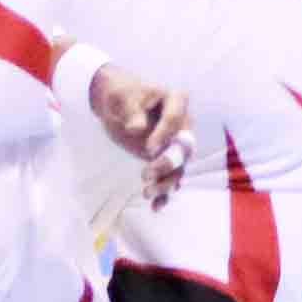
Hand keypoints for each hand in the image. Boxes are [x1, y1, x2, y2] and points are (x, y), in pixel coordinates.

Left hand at [87, 68, 191, 205]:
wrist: (117, 104)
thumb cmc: (121, 95)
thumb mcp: (121, 98)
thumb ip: (131, 111)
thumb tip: (137, 128)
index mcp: (176, 100)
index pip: (175, 120)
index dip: (164, 135)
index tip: (148, 149)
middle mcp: (183, 123)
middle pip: (183, 147)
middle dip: (168, 163)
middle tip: (145, 175)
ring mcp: (177, 142)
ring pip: (180, 166)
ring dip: (166, 182)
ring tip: (146, 193)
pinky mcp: (167, 158)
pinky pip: (171, 177)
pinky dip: (165, 193)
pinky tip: (155, 206)